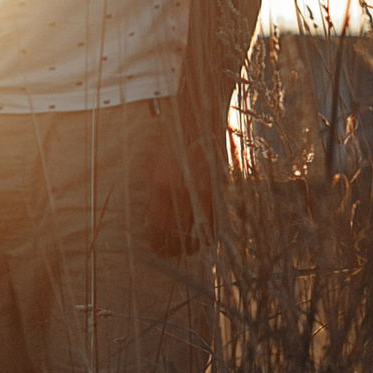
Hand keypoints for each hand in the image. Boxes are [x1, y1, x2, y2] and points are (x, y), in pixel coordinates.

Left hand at [146, 108, 225, 258]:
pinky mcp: (220, 189)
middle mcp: (182, 192)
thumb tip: (153, 223)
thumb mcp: (154, 167)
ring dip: (191, 246)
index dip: (155, 244)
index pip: (156, 228)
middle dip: (171, 249)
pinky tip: (204, 237)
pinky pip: (215, 221)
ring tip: (186, 249)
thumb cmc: (173, 142)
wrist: (199, 119)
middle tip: (168, 253)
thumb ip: (155, 196)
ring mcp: (203, 192)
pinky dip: (209, 233)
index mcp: (160, 186)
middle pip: (177, 236)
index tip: (154, 249)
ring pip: (198, 234)